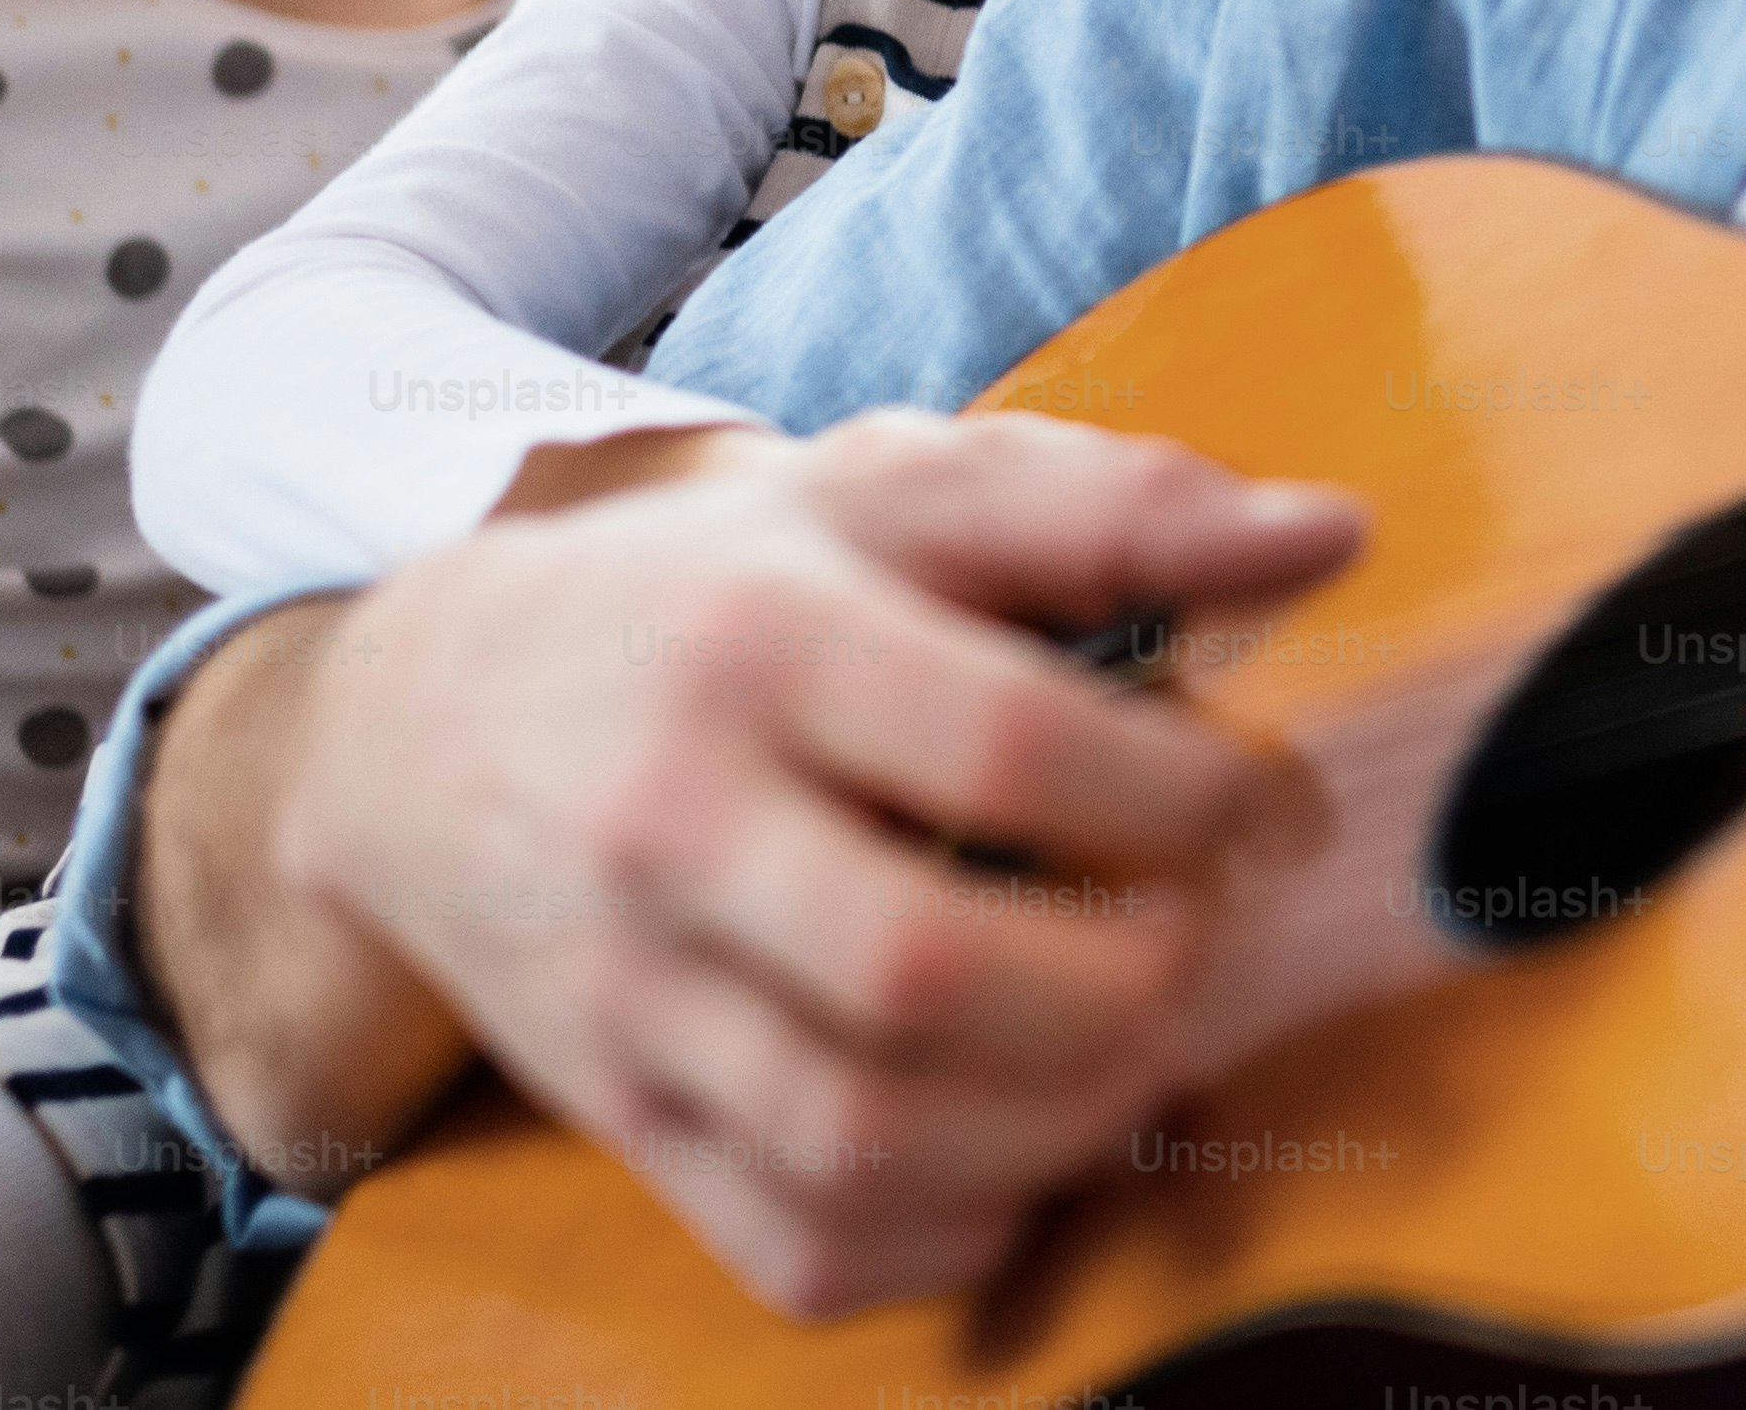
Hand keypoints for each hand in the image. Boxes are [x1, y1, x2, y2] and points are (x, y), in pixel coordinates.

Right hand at [265, 410, 1359, 1313]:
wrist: (414, 725)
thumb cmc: (712, 596)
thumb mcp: (888, 495)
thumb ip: (1113, 508)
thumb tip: (1331, 534)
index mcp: (760, 644)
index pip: (1009, 744)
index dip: (1188, 795)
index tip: (1257, 806)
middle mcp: (674, 828)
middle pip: (926, 971)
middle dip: (1128, 982)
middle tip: (1193, 938)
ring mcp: (632, 1001)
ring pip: (866, 1139)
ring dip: (1063, 1122)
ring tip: (1135, 1041)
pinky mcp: (623, 1126)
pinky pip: (806, 1250)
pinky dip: (954, 1233)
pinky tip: (1018, 1141)